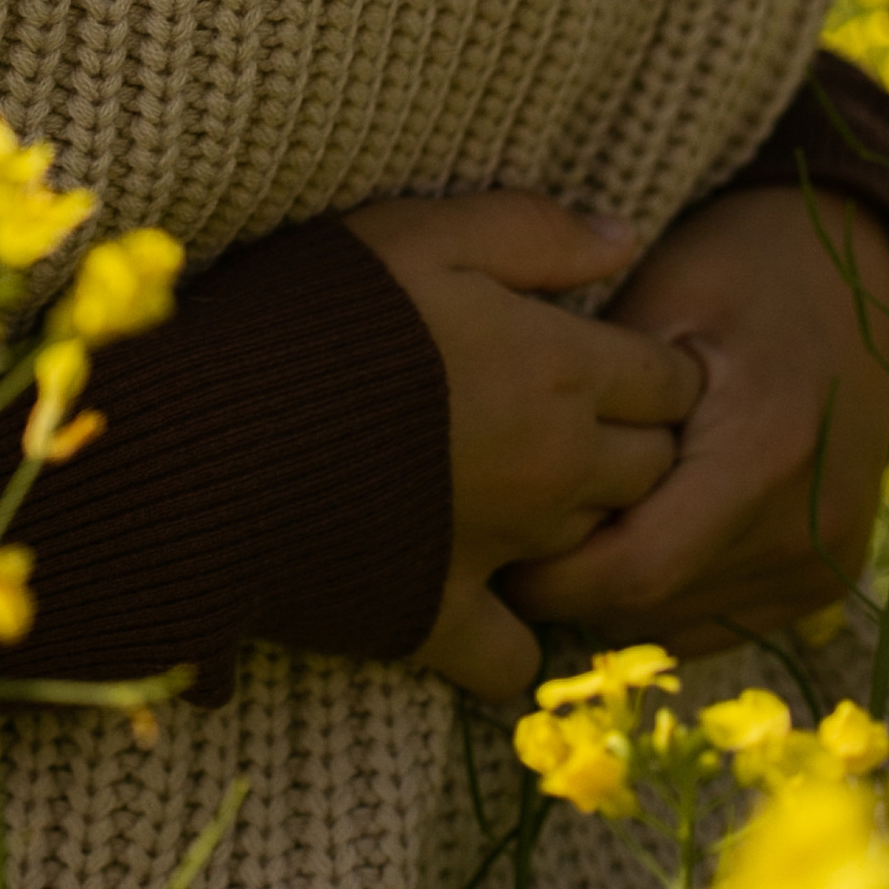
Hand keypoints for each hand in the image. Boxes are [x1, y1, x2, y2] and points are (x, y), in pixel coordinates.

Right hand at [342, 193, 703, 703]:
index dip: (654, 365)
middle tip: (579, 415)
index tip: (619, 356)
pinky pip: (514, 656)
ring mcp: (504, 551)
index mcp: (560, 369)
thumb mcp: (424, 232)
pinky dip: (512, 636)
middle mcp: (556, 470)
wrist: (219, 433)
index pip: (669, 382)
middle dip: (635, 442)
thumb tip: (623, 240)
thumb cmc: (321, 313)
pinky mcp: (440, 615)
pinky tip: (484, 598)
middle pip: (652, 470)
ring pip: (593, 547)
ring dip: (578, 520)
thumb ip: (531, 231)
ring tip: (526, 487)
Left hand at [506, 183, 888, 659]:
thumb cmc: (735, 268)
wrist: (849, 281)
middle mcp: (802, 526)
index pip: (635, 569)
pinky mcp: (820, 581)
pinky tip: (623, 530)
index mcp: (762, 448)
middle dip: (566, 582)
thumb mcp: (654, 293)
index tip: (485, 539)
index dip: (547, 574)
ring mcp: (818, 564)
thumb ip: (592, 384)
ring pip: (675, 623)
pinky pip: (711, 620)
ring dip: (609, 589)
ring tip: (560, 521)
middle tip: (505, 528)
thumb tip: (499, 459)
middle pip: (649, 606)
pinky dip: (658, 590)